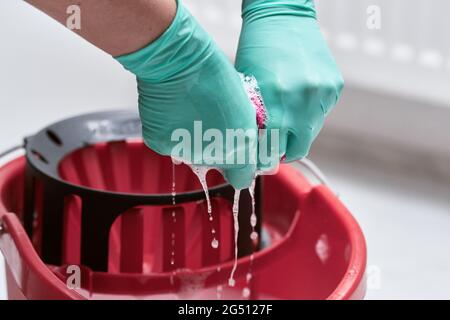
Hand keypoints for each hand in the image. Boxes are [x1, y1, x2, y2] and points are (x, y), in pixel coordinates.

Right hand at [116, 1, 256, 188]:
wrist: (177, 62)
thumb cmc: (215, 77)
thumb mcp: (245, 105)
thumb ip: (248, 135)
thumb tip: (245, 149)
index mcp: (238, 148)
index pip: (242, 178)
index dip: (242, 166)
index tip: (239, 152)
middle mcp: (212, 158)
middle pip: (216, 165)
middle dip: (217, 148)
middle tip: (212, 119)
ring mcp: (185, 153)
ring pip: (193, 156)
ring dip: (195, 141)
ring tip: (193, 112)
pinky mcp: (162, 146)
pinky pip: (172, 147)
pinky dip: (174, 135)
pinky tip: (176, 113)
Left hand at [236, 0, 343, 169]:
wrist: (283, 16)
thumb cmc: (257, 48)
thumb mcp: (246, 85)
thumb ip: (254, 118)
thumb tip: (256, 147)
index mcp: (272, 99)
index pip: (271, 149)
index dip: (265, 159)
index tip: (260, 161)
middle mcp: (300, 99)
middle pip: (296, 150)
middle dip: (283, 153)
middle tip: (273, 148)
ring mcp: (321, 93)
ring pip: (311, 133)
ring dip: (297, 133)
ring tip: (285, 116)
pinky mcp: (334, 87)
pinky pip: (321, 114)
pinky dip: (309, 113)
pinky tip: (298, 97)